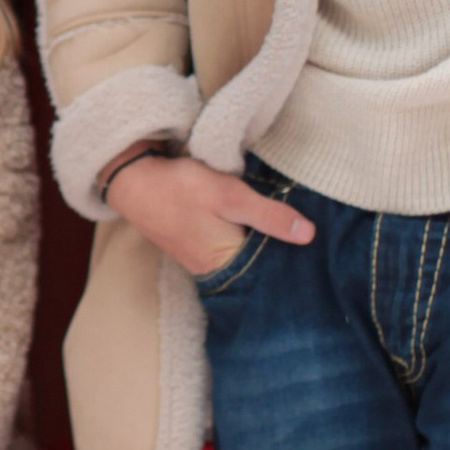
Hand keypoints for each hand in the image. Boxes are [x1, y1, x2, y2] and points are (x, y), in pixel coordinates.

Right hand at [109, 153, 315, 276]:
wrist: (132, 180)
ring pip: (245, 253)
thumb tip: (309, 235)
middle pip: (259, 264)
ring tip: (287, 220)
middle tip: (307, 224)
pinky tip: (256, 219)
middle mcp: (215, 270)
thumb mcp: (230, 196)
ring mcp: (203, 258)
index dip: (295, 255)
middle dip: (280, 247)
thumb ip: (269, 216)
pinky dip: (245, 233)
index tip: (317, 240)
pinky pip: (231, 244)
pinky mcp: (197, 244)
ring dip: (262, 238)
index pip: (273, 269)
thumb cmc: (180, 188)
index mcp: (226, 265)